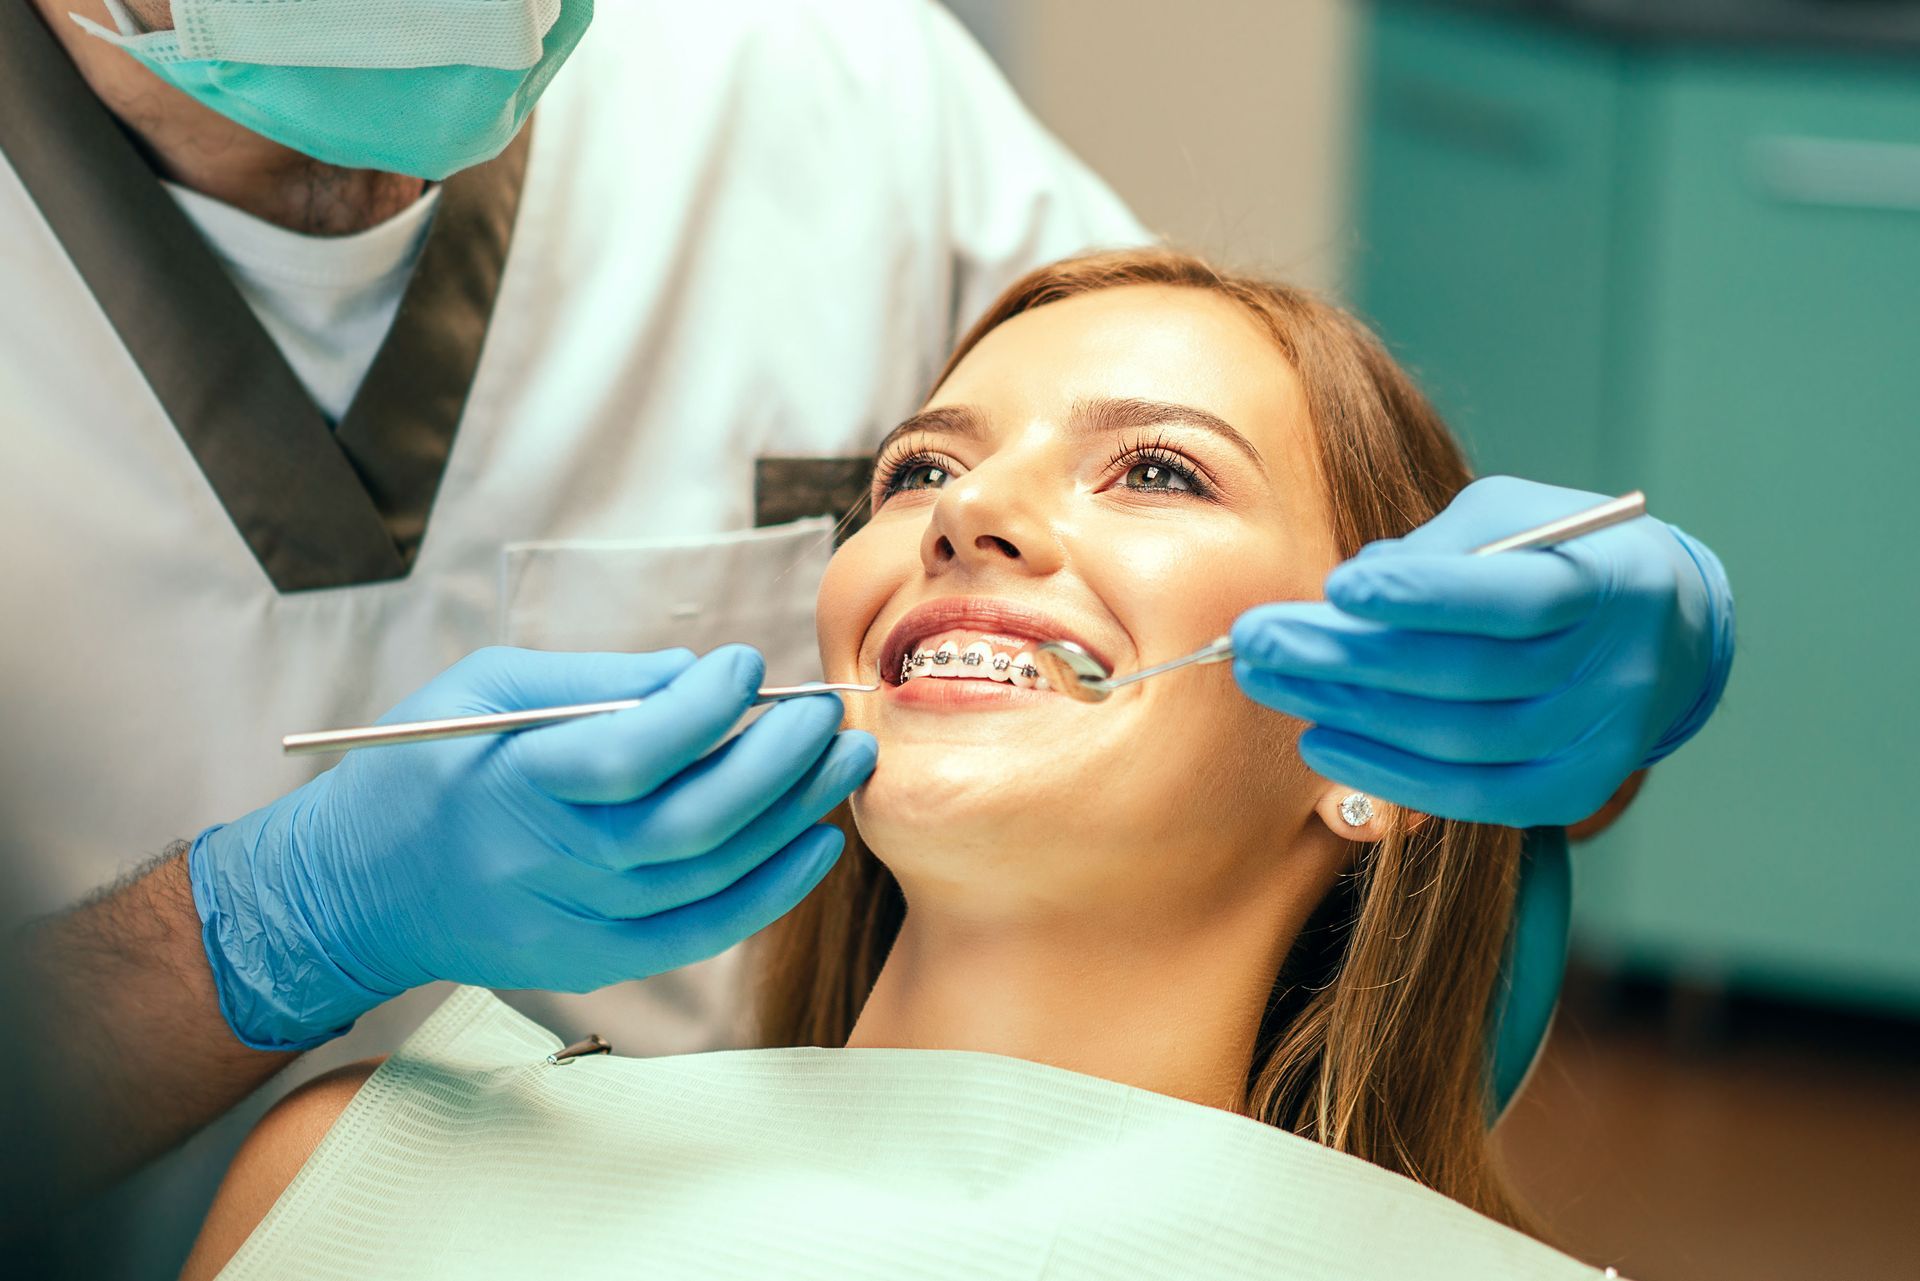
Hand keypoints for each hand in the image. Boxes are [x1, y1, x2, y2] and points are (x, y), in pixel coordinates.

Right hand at [189, 645, 875, 1049]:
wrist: (356, 890)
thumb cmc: (423, 769)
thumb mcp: (485, 692)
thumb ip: (596, 680)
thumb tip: (699, 675)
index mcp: (510, 782)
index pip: (631, 753)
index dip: (705, 708)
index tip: (747, 664)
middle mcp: (546, 863)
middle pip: (692, 821)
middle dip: (778, 761)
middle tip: (827, 713)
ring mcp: (573, 925)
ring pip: (710, 876)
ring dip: (792, 815)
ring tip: (843, 760)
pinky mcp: (594, 962)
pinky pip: (702, 932)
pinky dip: (770, 891)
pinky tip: (815, 842)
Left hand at [1231, 476, 1732, 826]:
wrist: (1663, 629)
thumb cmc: (1560, 556)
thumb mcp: (1515, 518)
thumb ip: (1438, 549)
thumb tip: (1343, 594)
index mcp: (1612, 582)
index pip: (1513, 599)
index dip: (1423, 596)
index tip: (1336, 586)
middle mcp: (1614, 670)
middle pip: (1465, 676)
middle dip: (1346, 656)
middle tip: (1254, 638)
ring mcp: (1598, 739)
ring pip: (1455, 739)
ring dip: (1347, 710)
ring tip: (1269, 680)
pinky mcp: (1571, 788)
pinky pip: (1468, 796)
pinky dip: (1386, 773)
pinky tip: (1319, 739)